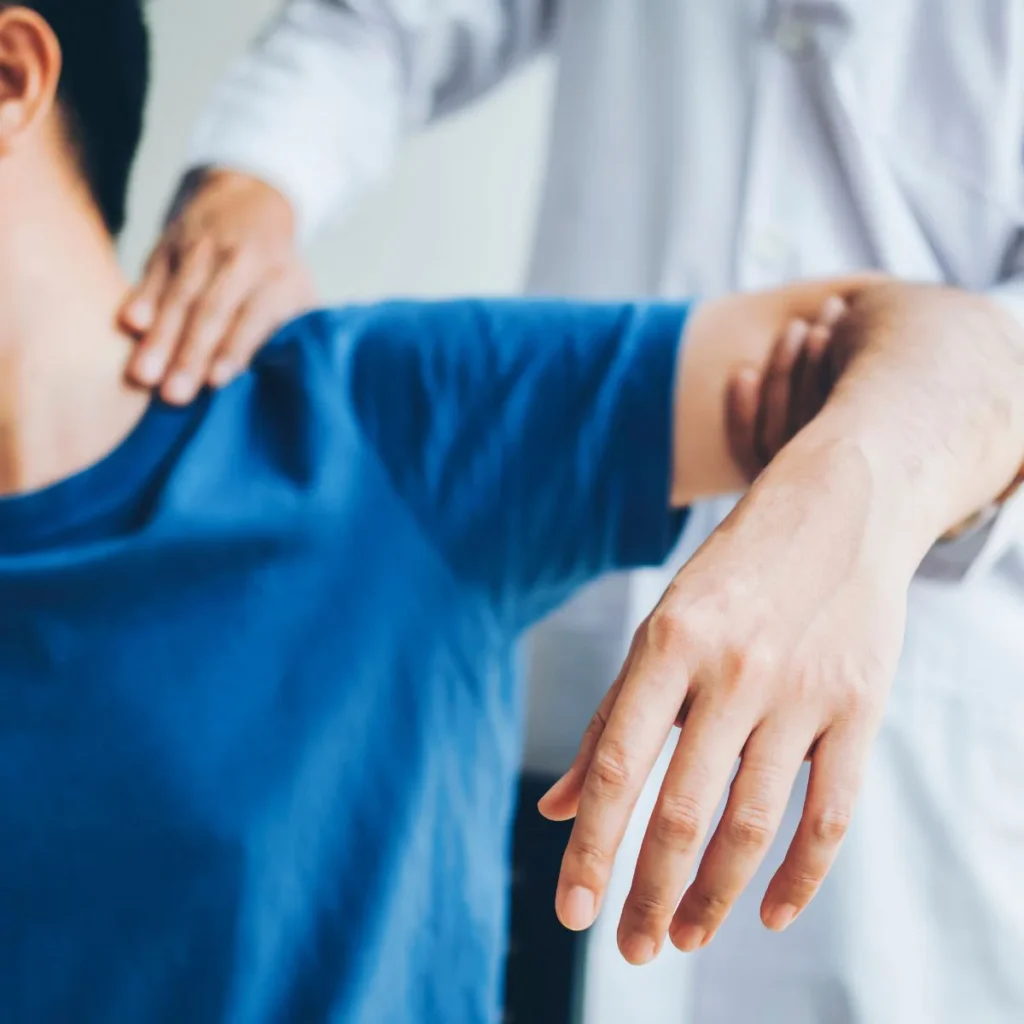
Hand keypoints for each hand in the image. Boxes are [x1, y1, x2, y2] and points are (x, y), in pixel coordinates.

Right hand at [120, 169, 316, 403]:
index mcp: (277, 277)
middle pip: (212, 310)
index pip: (255, 315)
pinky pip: (153, 273)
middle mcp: (240, 261)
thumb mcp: (299, 291)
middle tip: (173, 395)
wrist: (250, 196)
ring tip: (143, 376)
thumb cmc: (277, 269)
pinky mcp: (169, 245)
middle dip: (191, 354)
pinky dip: (141, 297)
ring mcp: (201, 250)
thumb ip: (296, 329)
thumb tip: (296, 378)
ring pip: (179, 296)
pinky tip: (129, 325)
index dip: (236, 347)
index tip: (216, 381)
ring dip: (160, 337)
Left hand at [540, 279, 1023, 965]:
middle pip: (682, 810)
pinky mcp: (858, 707)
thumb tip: (554, 807)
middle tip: (630, 947)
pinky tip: (770, 912)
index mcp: (668, 642)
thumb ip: (612, 719)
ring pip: (752, 823)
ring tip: (685, 937)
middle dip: (650, 891)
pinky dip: (802, 874)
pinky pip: (830, 813)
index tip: (571, 912)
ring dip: (715, 895)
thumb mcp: (661, 627)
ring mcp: (801, 691)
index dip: (591, 846)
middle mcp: (731, 670)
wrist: (837, 509)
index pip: (615, 765)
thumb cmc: (732, 575)